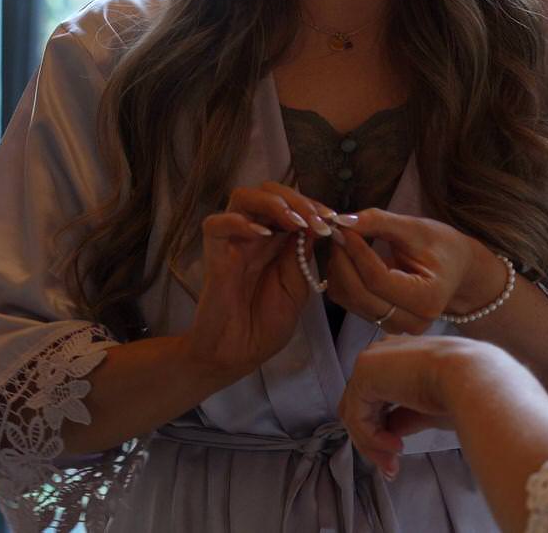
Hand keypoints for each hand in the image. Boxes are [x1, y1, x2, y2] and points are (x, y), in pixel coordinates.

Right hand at [182, 182, 337, 383]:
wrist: (238, 355)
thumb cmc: (267, 325)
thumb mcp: (297, 288)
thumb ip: (302, 257)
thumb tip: (315, 226)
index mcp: (275, 241)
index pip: (291, 204)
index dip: (312, 205)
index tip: (333, 219)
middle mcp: (253, 235)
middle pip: (268, 192)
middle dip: (297, 199)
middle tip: (318, 219)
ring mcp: (232, 243)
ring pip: (242, 197)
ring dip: (273, 203)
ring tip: (295, 222)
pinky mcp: (213, 256)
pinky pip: (216, 224)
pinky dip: (239, 222)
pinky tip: (264, 235)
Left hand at [324, 209, 502, 334]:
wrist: (456, 269)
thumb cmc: (442, 247)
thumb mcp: (416, 229)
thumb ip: (380, 222)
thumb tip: (343, 221)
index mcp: (428, 299)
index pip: (378, 280)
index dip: (356, 252)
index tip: (343, 228)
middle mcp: (413, 321)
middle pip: (360, 294)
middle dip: (342, 260)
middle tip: (337, 231)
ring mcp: (397, 326)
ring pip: (350, 300)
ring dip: (339, 269)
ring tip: (346, 241)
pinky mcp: (382, 323)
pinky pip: (350, 302)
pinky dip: (342, 278)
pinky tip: (350, 257)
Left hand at [338, 335, 500, 477]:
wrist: (471, 377)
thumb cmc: (462, 390)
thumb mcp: (426, 410)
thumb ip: (402, 418)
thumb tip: (388, 434)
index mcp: (400, 356)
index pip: (376, 397)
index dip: (383, 429)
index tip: (397, 455)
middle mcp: (382, 354)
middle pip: (362, 406)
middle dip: (374, 442)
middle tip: (391, 467)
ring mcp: (370, 361)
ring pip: (356, 414)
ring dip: (373, 444)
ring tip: (393, 462)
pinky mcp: (364, 373)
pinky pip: (357, 416)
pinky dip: (372, 438)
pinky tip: (396, 446)